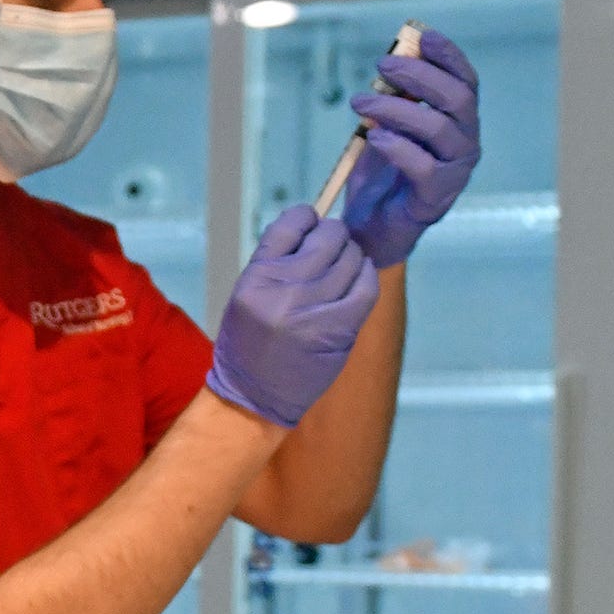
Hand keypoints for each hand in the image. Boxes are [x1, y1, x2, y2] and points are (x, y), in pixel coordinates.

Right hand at [205, 205, 379, 428]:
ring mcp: (314, 310)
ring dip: (352, 256)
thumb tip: (313, 229)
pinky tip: (357, 279)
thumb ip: (276, 262)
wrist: (254, 395)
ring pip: (351, 258)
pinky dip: (366, 276)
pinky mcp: (340, 328)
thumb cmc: (249, 343)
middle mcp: (284, 290)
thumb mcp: (247, 295)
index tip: (311, 225)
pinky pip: (366, 287)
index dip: (307, 218)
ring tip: (343, 266)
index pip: (290, 224)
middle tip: (333, 246)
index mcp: (256, 278)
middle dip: (334, 236)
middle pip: (328, 237)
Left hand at [343, 27, 480, 268]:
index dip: (449, 57)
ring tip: (361, 103)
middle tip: (381, 66)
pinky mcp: (435, 199)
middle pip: (458, 100)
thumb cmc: (381, 174)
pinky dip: (398, 147)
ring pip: (439, 129)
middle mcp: (465, 144)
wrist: (369, 228)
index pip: (465, 82)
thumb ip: (393, 99)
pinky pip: (424, 167)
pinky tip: (373, 138)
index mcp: (458, 123)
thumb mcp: (385, 127)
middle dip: (420, 76)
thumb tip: (392, 61)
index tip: (424, 36)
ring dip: (397, 109)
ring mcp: (455, 172)